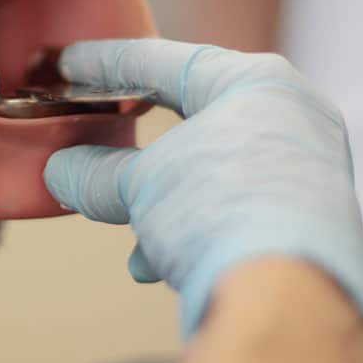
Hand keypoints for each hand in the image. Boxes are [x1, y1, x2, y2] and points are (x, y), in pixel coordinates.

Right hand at [44, 39, 362, 353]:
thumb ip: (96, 172)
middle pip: (191, 112)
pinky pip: (230, 208)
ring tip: (113, 208)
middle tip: (91, 123)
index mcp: (256, 84)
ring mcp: (300, 171)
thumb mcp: (140, 184)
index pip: (164, 61)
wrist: (287, 301)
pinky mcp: (300, 221)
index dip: (105, 63)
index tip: (66, 64)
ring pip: (208, 167)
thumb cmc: (220, 214)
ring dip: (155, 191)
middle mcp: (289, 119)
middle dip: (133, 132)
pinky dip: (186, 226)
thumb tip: (61, 171)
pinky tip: (152, 260)